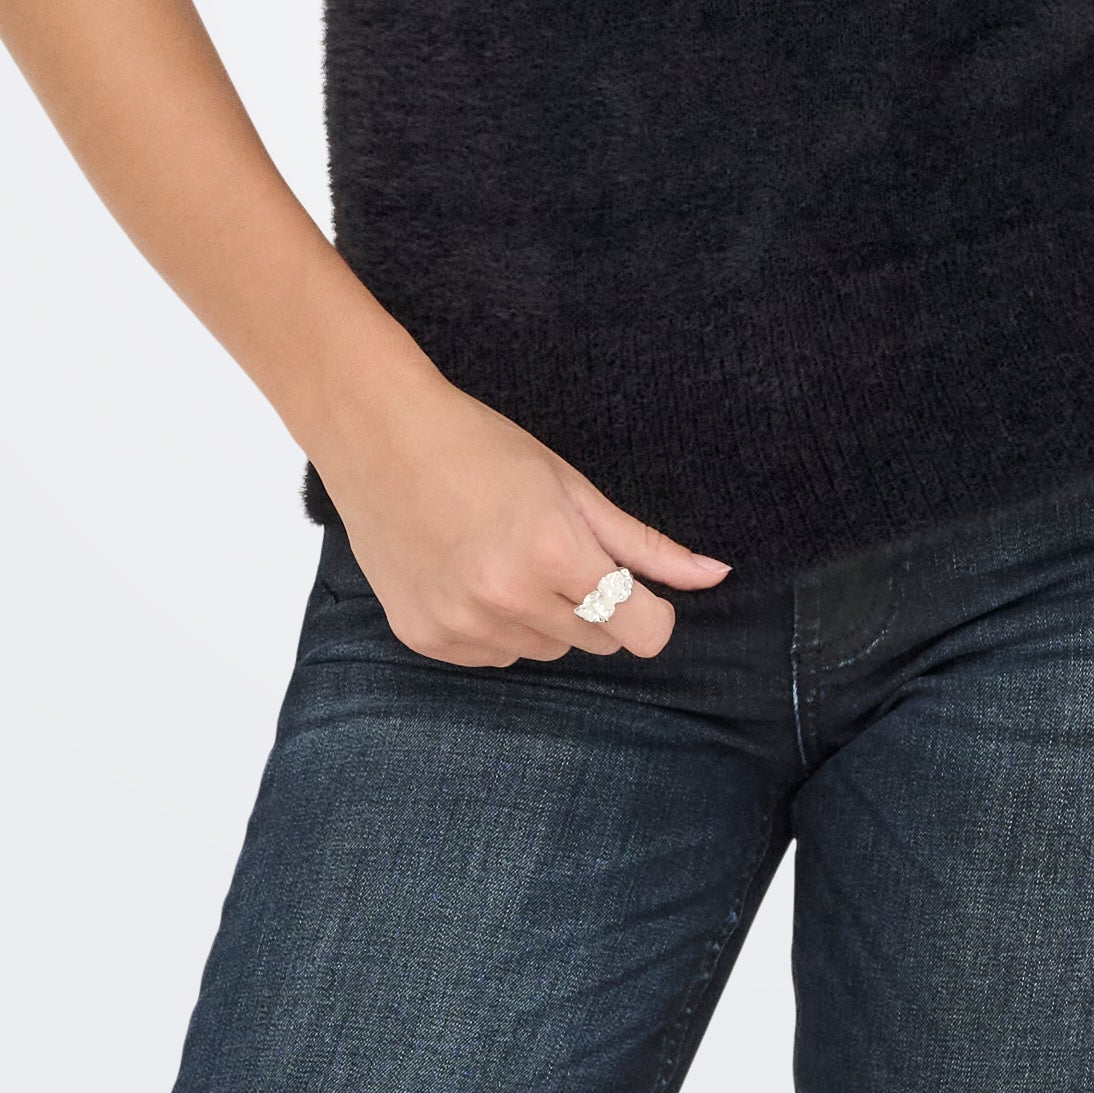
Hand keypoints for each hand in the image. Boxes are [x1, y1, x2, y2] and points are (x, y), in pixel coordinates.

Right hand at [309, 348, 729, 667]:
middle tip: (553, 546)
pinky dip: (495, 626)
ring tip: (504, 553)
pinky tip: (469, 573)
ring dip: (544, 617)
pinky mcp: (425, 638)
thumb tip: (715, 576)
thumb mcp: (572, 487)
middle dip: (593, 603)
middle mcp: (507, 598)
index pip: (642, 631)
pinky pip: (493, 656)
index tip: (634, 586)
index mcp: (554, 552)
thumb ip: (643, 544)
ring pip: (545, 652)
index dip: (649, 611)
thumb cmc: (480, 447)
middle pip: (597, 642)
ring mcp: (461, 624)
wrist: (378, 436)